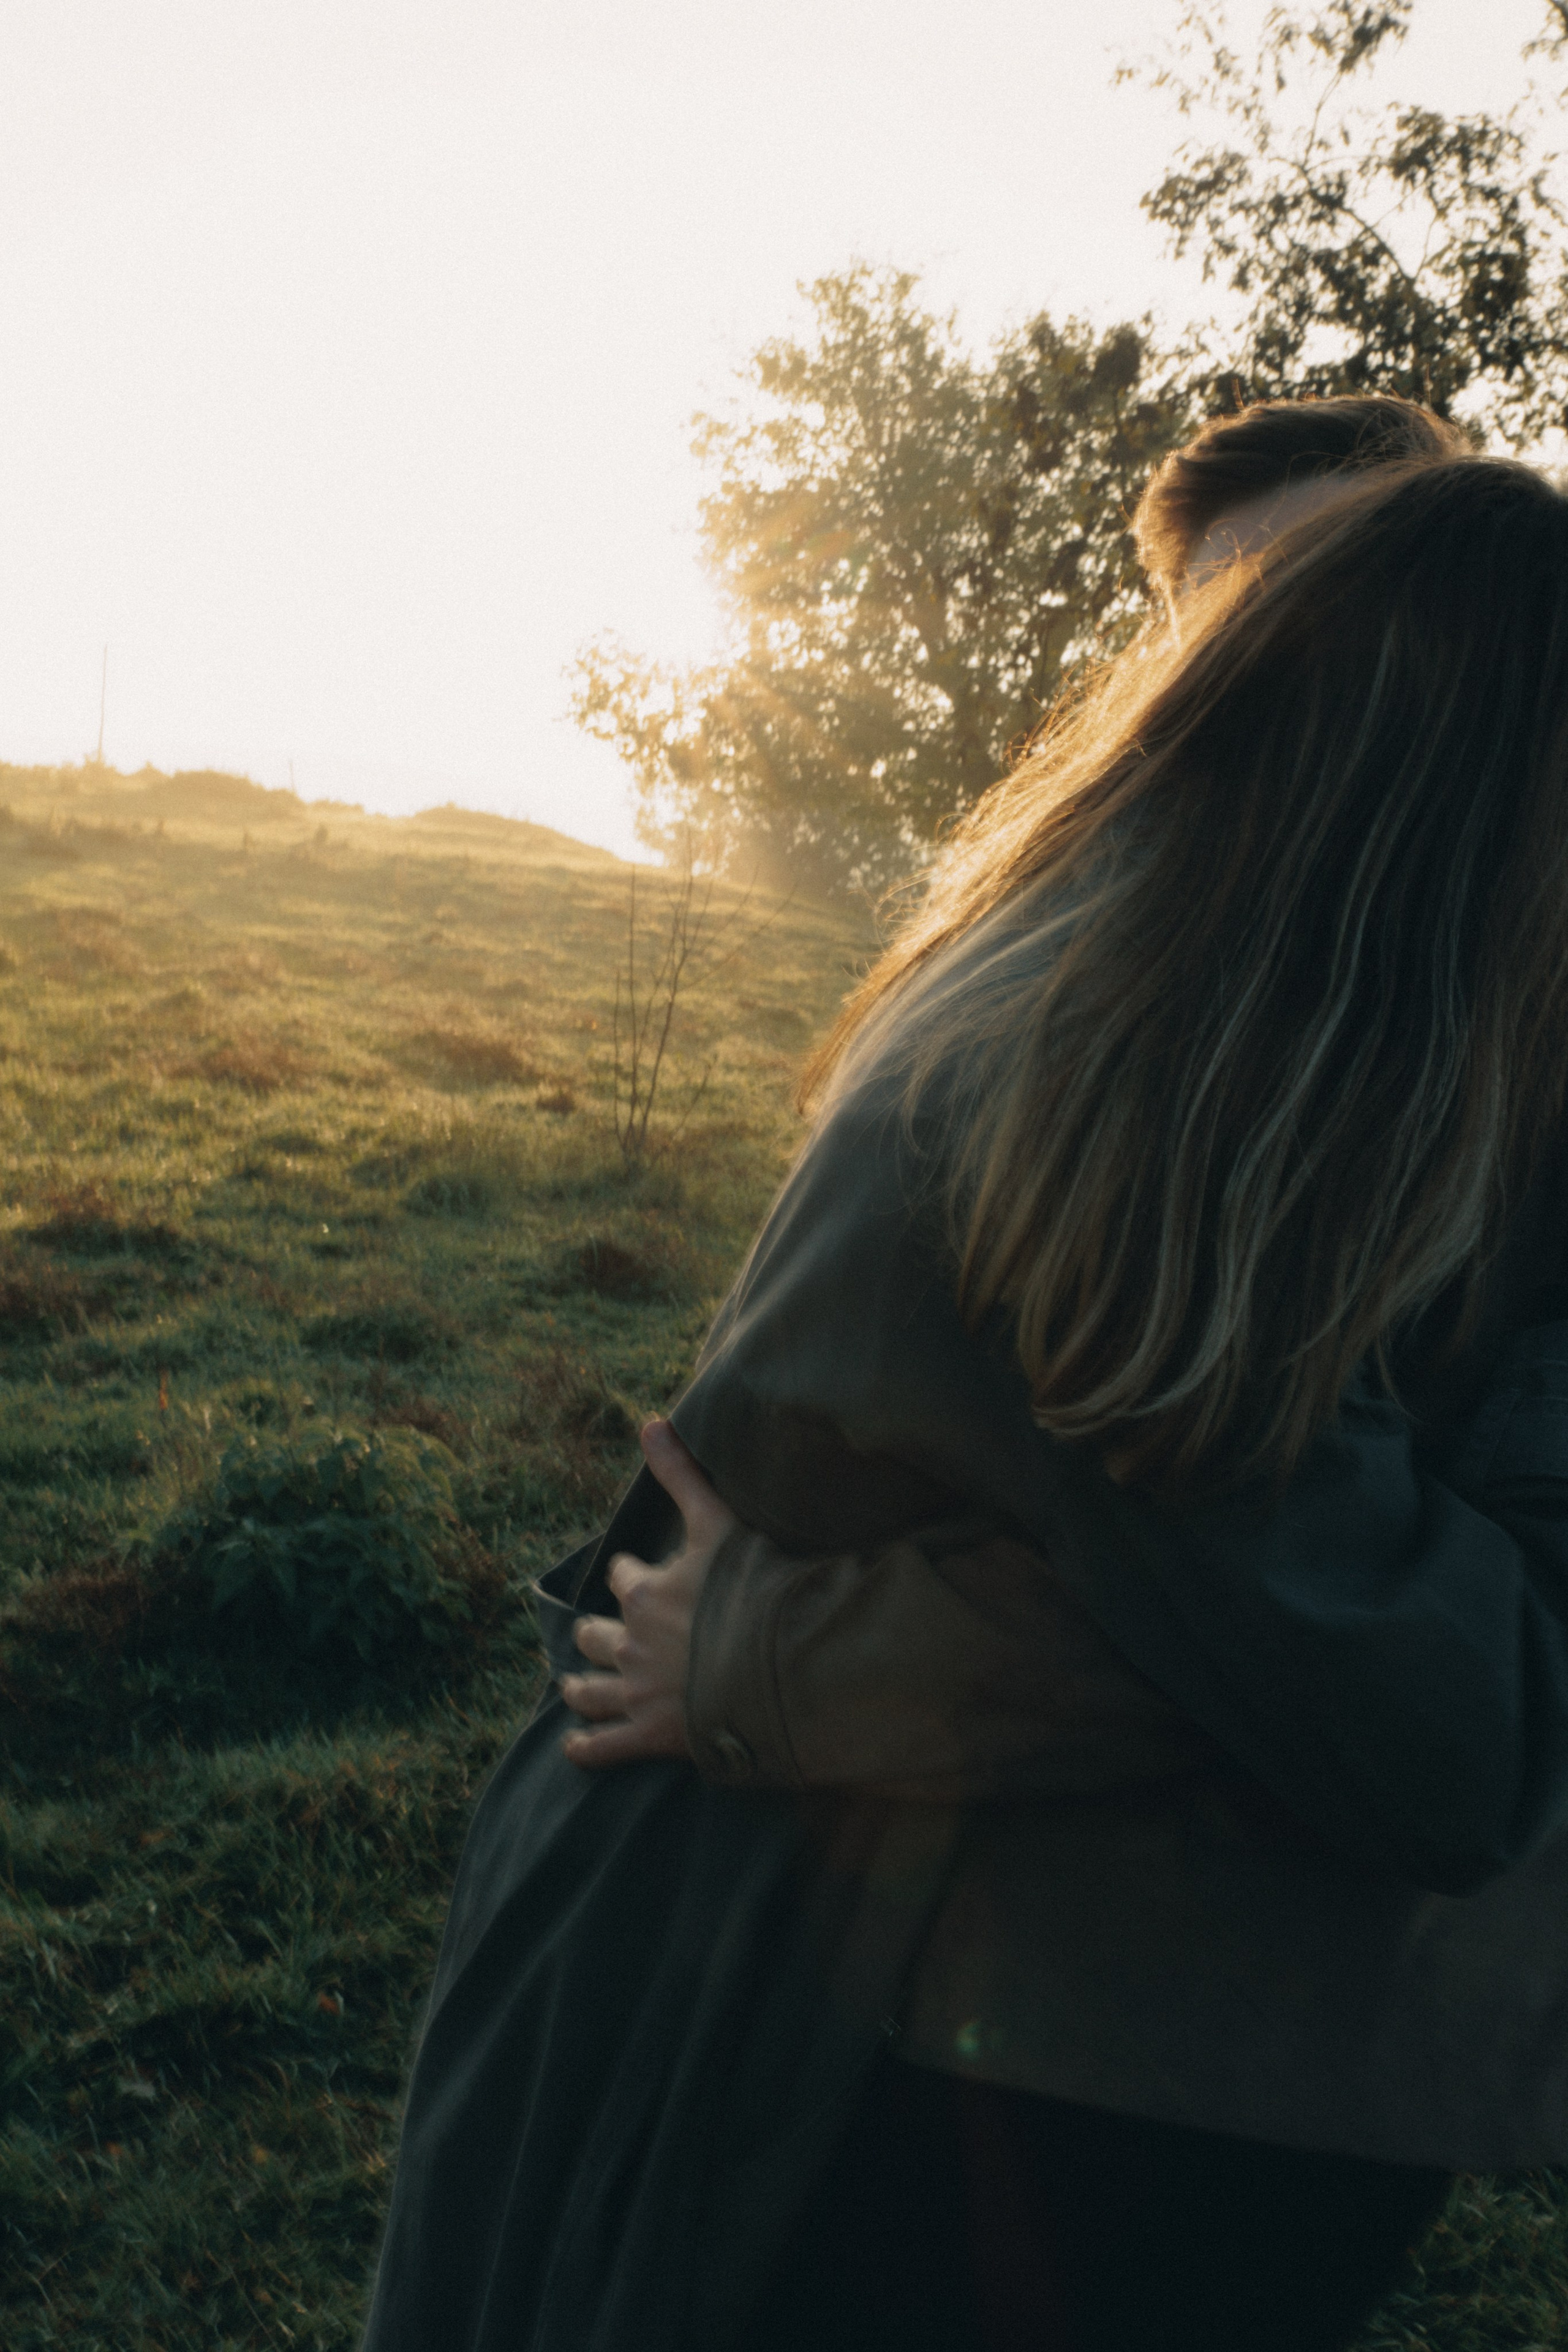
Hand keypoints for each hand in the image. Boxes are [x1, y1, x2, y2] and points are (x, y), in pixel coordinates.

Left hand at [559, 1417, 737, 1769]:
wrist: (783, 1664)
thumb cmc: (754, 1589)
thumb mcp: (716, 1523)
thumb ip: (682, 1475)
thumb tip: (649, 1421)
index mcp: (644, 1594)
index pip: (622, 1578)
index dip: (630, 1576)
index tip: (639, 1578)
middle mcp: (631, 1644)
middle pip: (595, 1636)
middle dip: (597, 1634)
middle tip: (601, 1636)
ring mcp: (639, 1694)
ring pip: (590, 1690)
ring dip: (580, 1686)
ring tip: (574, 1684)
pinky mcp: (652, 1736)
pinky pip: (604, 1747)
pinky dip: (584, 1748)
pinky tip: (574, 1747)